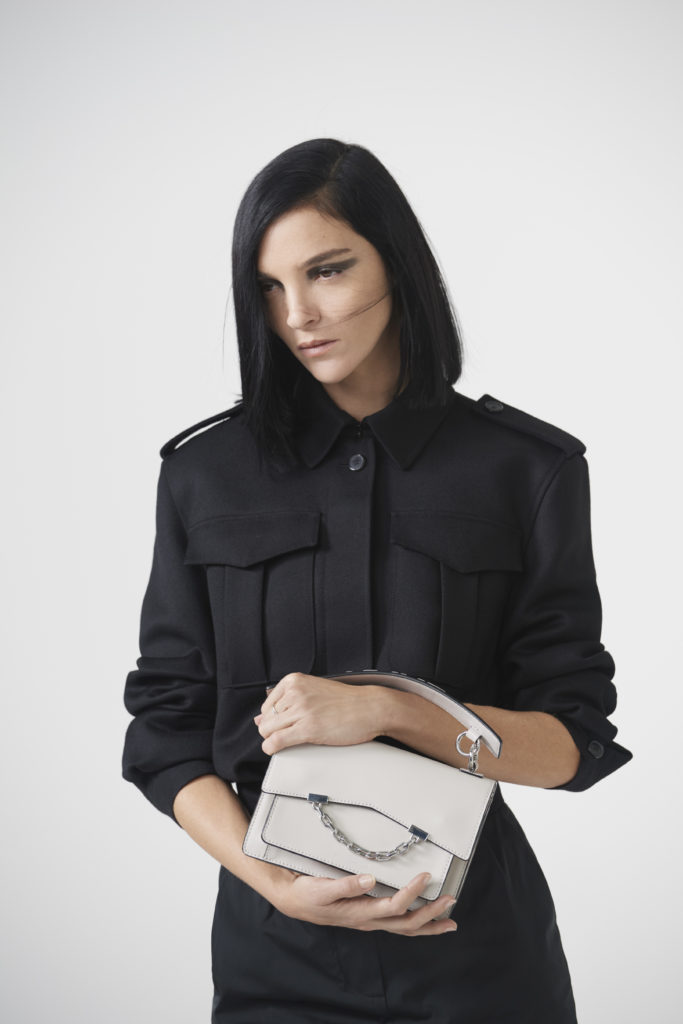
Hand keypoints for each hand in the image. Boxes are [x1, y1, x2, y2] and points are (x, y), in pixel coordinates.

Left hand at [253, 672, 381, 754]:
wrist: (370, 708)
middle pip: (265, 719)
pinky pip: (276, 741)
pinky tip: (277, 749)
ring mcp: (301, 710)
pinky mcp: (308, 728)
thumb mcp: (313, 692)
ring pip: (267, 730)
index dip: (272, 719)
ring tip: (290, 740)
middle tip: (290, 734)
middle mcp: (295, 693)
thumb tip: (259, 718)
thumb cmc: (346, 701)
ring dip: (273, 739)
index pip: (266, 705)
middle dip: (273, 730)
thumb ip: (286, 702)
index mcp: (294, 680)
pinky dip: (271, 748)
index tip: (284, 724)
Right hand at [270, 869, 457, 936]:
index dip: (412, 893)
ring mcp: (370, 921)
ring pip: (405, 928)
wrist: (295, 901)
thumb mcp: (322, 887)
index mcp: (361, 913)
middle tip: (451, 900)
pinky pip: (398, 925)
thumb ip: (346, 884)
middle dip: (431, 914)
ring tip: (449, 920)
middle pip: (407, 923)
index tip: (425, 876)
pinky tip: (426, 919)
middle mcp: (369, 920)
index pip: (394, 906)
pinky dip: (416, 924)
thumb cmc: (309, 894)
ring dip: (429, 924)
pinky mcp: (369, 916)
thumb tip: (369, 878)